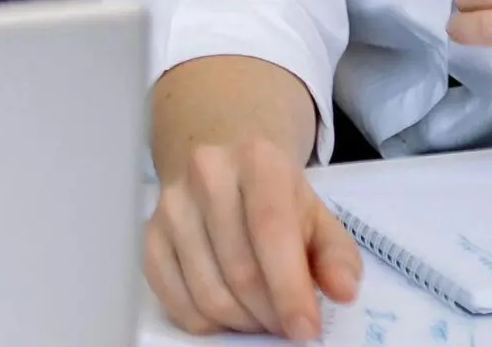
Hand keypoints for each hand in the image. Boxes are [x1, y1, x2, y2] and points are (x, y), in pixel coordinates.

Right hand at [146, 139, 358, 341]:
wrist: (224, 163)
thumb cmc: (280, 201)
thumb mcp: (319, 219)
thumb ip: (338, 257)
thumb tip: (342, 290)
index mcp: (257, 161)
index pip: (270, 229)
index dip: (289, 288)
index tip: (306, 332)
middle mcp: (206, 172)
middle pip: (240, 270)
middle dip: (270, 315)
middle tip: (286, 325)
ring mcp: (171, 202)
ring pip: (207, 291)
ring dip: (241, 322)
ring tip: (260, 315)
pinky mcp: (149, 231)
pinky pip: (172, 297)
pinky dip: (204, 322)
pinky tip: (227, 310)